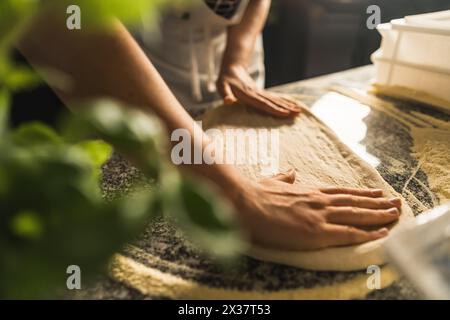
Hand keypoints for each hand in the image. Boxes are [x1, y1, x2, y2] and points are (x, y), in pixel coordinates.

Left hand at [217, 64, 302, 117]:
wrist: (232, 68)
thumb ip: (225, 94)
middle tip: (298, 113)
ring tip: (298, 110)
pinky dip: (283, 102)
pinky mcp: (261, 93)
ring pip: (276, 100)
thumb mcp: (221, 86)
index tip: (285, 113)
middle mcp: (257, 94)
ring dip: (287, 105)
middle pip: (274, 102)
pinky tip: (291, 105)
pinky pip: (274, 99)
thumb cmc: (225, 80)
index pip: (264, 104)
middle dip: (286, 108)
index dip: (275, 109)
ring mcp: (260, 93)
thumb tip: (228, 101)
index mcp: (249, 95)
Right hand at [234, 169, 401, 249]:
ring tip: (396, 213)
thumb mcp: (272, 181)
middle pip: (355, 202)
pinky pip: (348, 233)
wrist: (246, 202)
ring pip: (357, 215)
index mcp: (309, 191)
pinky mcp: (316, 231)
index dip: (361, 194)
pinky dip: (367, 233)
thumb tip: (291, 172)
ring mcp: (320, 216)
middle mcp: (319, 201)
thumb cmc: (255, 194)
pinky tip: (382, 233)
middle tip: (397, 202)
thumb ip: (284, 178)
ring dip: (379, 215)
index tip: (376, 193)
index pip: (341, 192)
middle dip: (378, 203)